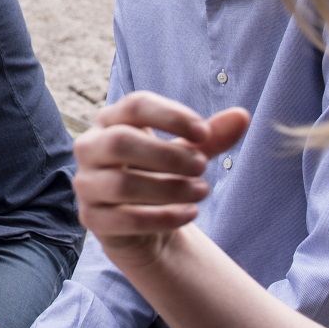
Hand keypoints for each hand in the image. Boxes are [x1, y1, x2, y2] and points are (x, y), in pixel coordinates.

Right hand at [74, 92, 249, 271]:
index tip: (204, 132)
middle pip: (120, 142)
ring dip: (170, 188)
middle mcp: (90, 148)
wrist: (140, 221)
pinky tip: (190, 214)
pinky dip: (163, 217)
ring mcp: (86, 184)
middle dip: (169, 155)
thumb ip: (211, 137)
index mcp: (111, 120)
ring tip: (202, 191)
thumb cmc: (160, 174)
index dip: (171, 115)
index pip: (134, 105)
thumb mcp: (187, 152)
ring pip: (122, 184)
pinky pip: (124, 219)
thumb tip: (241, 116)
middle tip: (203, 166)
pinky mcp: (92, 219)